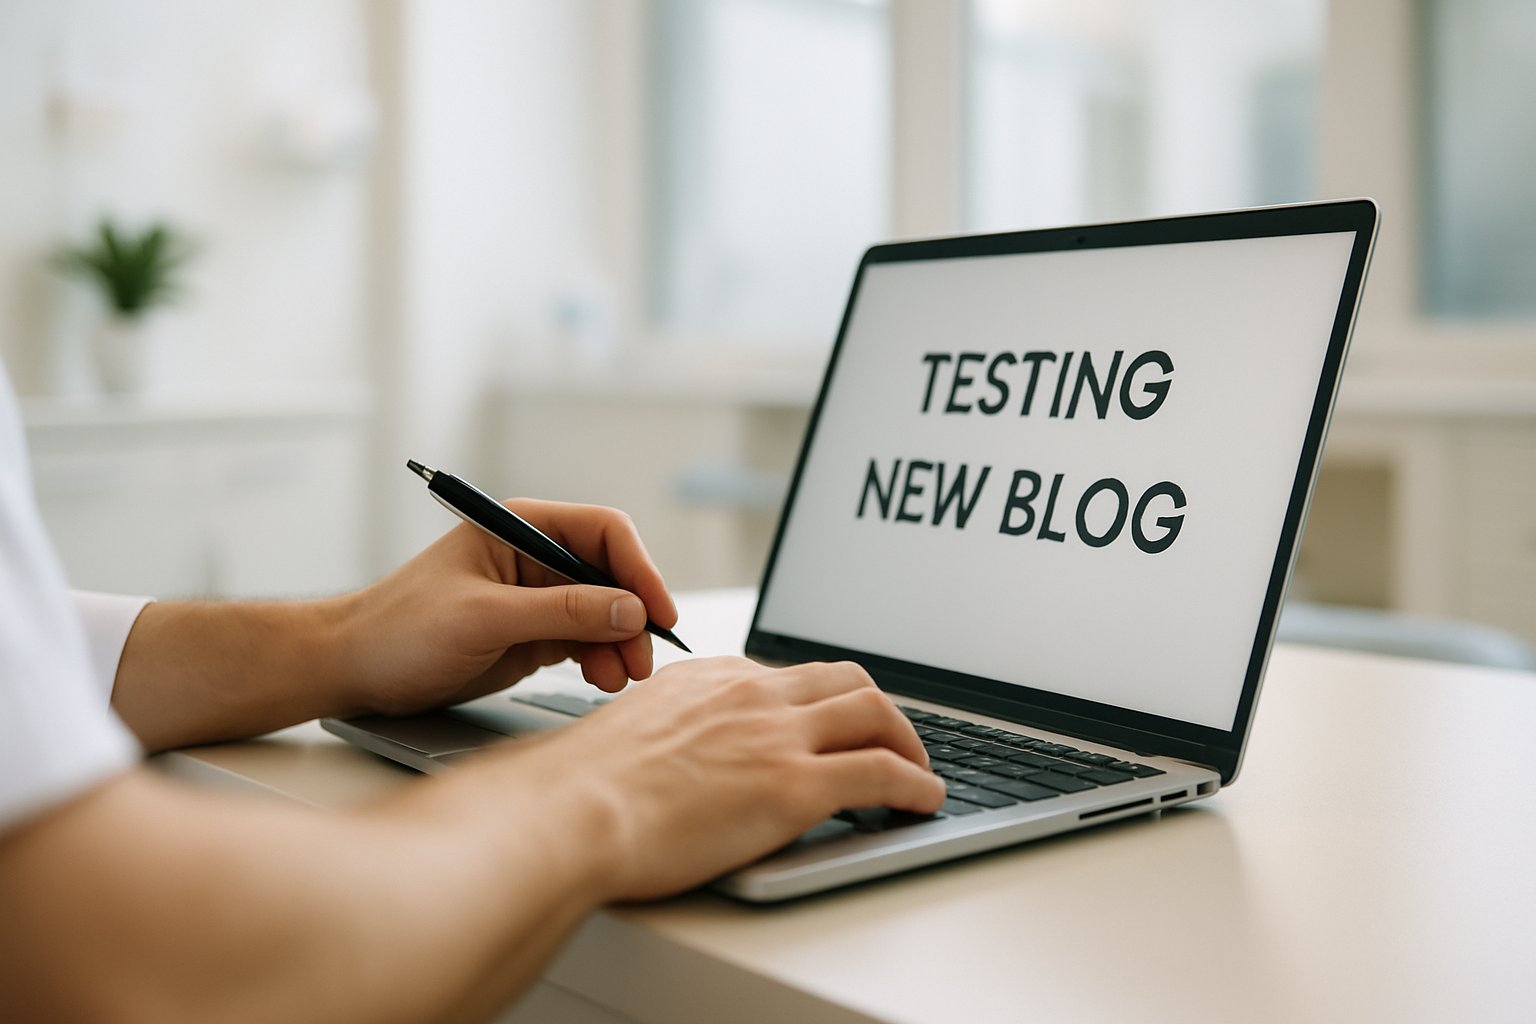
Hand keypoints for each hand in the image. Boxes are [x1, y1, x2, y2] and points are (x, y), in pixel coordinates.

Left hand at [337, 499, 677, 716]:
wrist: (353, 671)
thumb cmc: (398, 629)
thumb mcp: (483, 618)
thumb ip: (559, 612)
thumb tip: (628, 610)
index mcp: (520, 527)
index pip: (603, 531)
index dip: (639, 569)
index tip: (656, 612)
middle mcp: (534, 556)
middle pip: (612, 575)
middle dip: (632, 615)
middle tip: (642, 660)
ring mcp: (535, 597)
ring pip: (604, 612)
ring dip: (620, 643)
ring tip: (619, 678)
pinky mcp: (532, 634)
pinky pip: (585, 640)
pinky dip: (601, 659)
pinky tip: (601, 679)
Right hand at [466, 656, 946, 902]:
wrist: (571, 812)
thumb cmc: (583, 789)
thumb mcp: (634, 733)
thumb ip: (674, 732)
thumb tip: (678, 758)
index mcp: (713, 678)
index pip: (792, 676)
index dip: (826, 701)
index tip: (835, 724)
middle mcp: (752, 693)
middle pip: (847, 681)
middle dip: (881, 710)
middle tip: (892, 739)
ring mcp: (777, 735)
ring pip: (876, 715)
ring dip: (910, 745)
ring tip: (919, 773)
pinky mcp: (794, 786)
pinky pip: (882, 774)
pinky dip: (916, 786)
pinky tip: (923, 802)